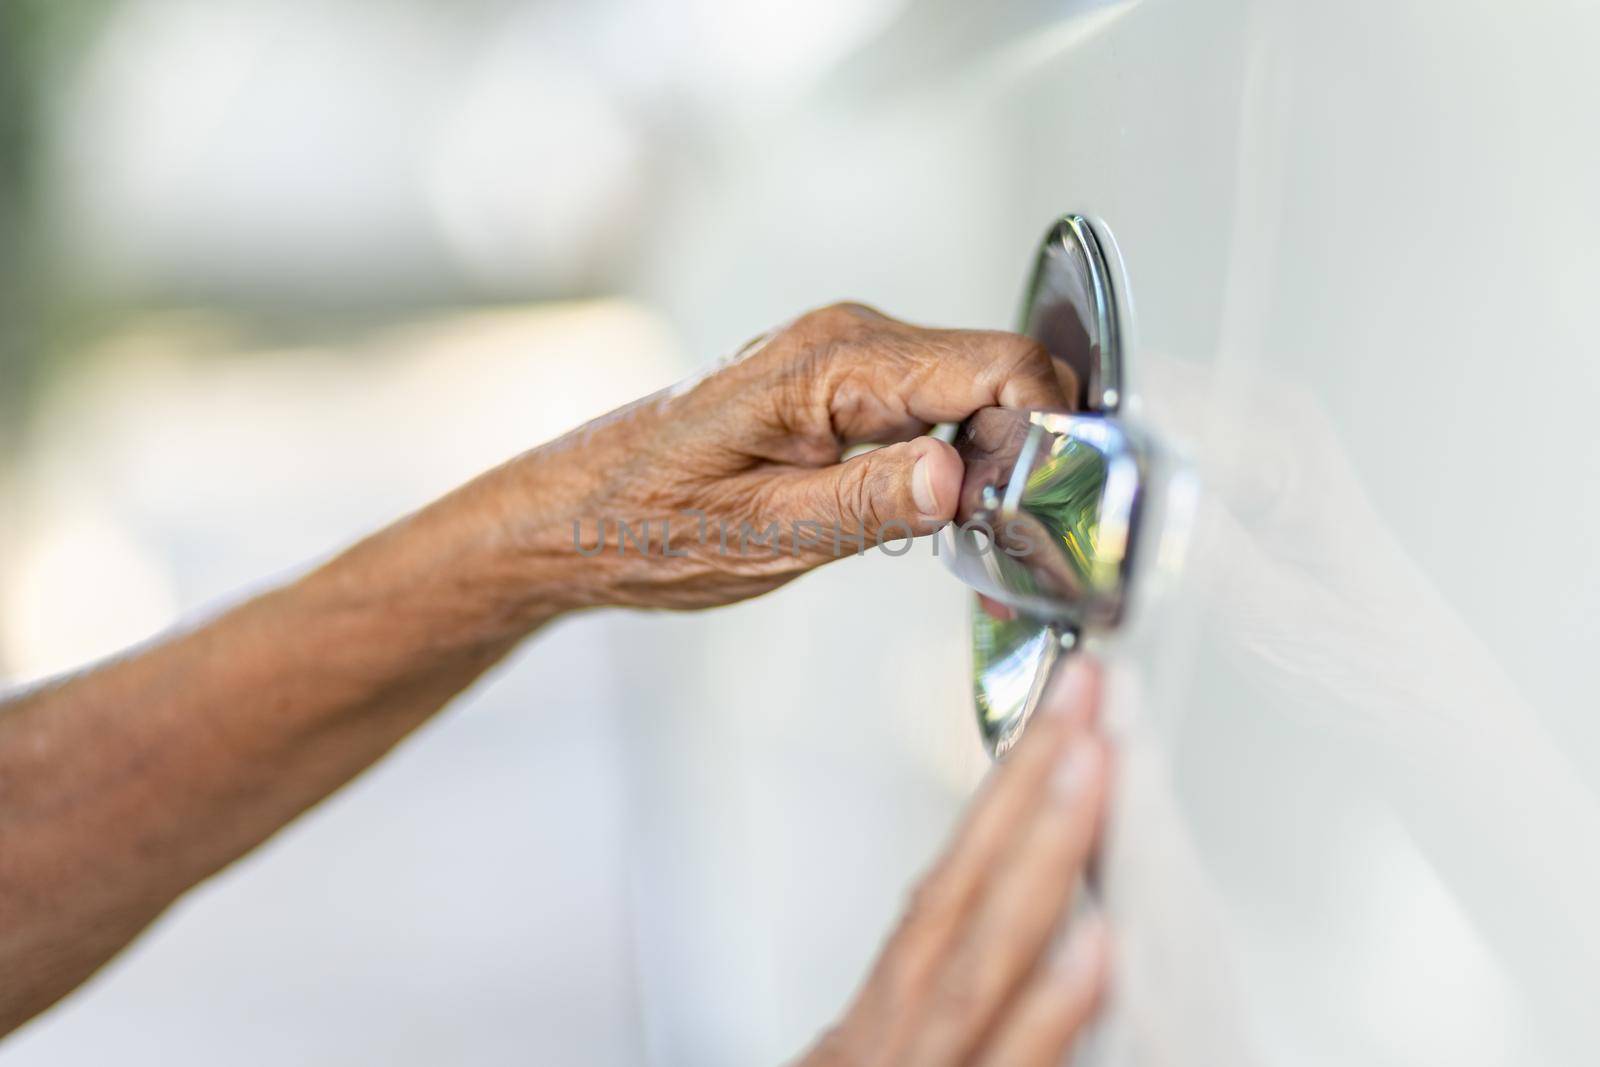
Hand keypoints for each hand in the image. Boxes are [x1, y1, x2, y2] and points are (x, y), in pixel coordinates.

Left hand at [501, 302, 1071, 610]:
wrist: (572, 516)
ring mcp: (844, 357)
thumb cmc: (643, 525)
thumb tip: (960, 474)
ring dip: (990, 462)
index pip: (997, 364)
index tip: (1040, 504)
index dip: (1044, 430)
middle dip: (1024, 453)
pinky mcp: (839, 385)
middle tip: (1007, 541)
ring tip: (966, 541)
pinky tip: (930, 516)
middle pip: (998, 373)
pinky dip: (953, 460)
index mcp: (832, 362)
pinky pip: (932, 406)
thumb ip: (867, 502)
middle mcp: (846, 339)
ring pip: (972, 392)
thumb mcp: (762, 534)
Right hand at [797, 659, 1110, 1066]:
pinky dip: (1045, 1010)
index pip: (949, 885)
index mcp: (881, 1020)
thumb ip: (937, 1007)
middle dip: (1025, 788)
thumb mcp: (880, 1065)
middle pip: (958, 895)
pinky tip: (1094, 947)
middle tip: (1082, 698)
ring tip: (1090, 767)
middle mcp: (891, 1038)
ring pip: (979, 961)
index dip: (1006, 794)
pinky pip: (1000, 1063)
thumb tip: (1037, 948)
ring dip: (1039, 857)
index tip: (1061, 716)